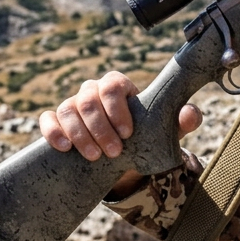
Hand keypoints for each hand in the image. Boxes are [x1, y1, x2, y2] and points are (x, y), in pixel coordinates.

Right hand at [39, 70, 201, 197]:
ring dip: (80, 133)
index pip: (114, 84)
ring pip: (68, 109)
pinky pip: (48, 119)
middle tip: (114, 151)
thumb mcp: (165, 128)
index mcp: (120, 86)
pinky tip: (63, 147)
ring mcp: (73, 105)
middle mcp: (94, 91)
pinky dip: (53, 131)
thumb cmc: (145, 133)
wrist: (123, 151)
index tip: (128, 132)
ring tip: (94, 156)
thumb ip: (181, 119)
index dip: (118, 107)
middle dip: (101, 127)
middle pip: (89, 99)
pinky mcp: (57, 122)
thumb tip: (191, 113)